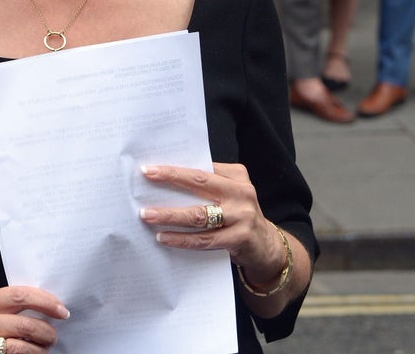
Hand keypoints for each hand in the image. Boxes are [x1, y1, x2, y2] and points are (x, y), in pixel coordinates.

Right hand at [0, 286, 68, 353]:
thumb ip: (11, 305)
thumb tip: (47, 308)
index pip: (20, 296)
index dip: (45, 302)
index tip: (62, 310)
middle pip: (24, 325)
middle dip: (46, 331)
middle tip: (53, 335)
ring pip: (20, 347)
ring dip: (40, 349)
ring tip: (45, 348)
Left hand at [138, 163, 283, 282]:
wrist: (268, 247)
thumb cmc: (239, 216)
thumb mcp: (230, 194)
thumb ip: (207, 187)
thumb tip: (165, 182)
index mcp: (236, 176)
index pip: (201, 167)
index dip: (175, 168)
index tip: (150, 167)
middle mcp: (241, 192)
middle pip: (199, 182)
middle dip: (170, 178)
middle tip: (146, 177)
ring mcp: (242, 216)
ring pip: (198, 214)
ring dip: (169, 214)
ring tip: (147, 214)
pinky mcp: (240, 239)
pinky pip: (203, 239)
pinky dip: (181, 238)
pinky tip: (163, 237)